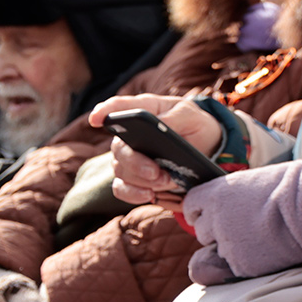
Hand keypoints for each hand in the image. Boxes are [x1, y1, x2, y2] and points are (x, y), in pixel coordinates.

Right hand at [90, 94, 222, 207]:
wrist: (206, 147)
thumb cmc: (195, 125)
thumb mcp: (192, 115)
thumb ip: (175, 117)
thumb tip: (158, 124)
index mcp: (144, 111)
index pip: (118, 106)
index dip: (104, 111)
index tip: (95, 120)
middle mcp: (129, 134)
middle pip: (118, 147)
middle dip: (135, 162)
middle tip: (155, 172)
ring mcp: (129, 157)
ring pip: (120, 170)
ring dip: (141, 179)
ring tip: (166, 180)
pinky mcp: (133, 178)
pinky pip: (122, 188)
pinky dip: (134, 193)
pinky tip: (149, 195)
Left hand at [180, 157, 301, 284]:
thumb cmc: (297, 187)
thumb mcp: (258, 179)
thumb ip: (236, 195)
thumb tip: (234, 204)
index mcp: (218, 193)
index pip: (191, 204)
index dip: (199, 211)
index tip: (208, 214)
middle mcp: (215, 219)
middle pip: (202, 231)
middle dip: (217, 231)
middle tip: (244, 228)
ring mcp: (227, 245)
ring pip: (218, 253)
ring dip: (233, 249)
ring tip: (260, 239)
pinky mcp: (241, 267)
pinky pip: (236, 270)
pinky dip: (249, 264)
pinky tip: (269, 251)